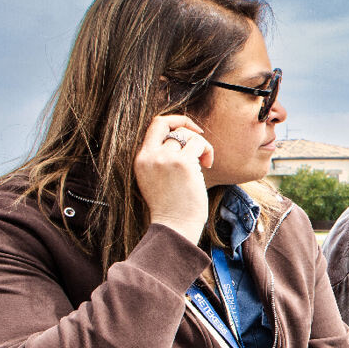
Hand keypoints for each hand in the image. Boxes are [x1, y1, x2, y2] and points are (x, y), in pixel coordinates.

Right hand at [135, 115, 213, 241]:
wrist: (174, 226)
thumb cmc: (172, 208)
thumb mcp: (156, 179)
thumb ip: (162, 159)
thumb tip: (182, 139)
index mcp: (141, 159)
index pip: (154, 126)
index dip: (174, 121)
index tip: (189, 131)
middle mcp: (150, 156)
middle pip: (168, 124)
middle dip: (187, 127)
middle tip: (201, 141)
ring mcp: (165, 158)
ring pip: (186, 135)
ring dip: (201, 145)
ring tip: (204, 162)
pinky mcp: (182, 163)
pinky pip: (199, 144)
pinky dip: (207, 151)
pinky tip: (208, 165)